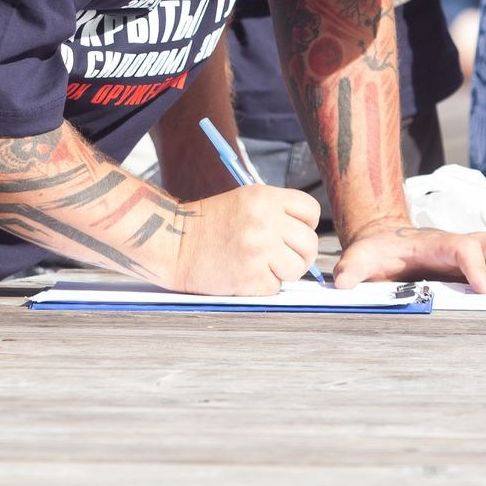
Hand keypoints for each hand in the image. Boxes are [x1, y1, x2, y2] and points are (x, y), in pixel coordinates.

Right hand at [169, 185, 321, 293]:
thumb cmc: (207, 225)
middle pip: (309, 243)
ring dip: (284, 272)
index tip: (293, 233)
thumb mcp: (244, 201)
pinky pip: (276, 287)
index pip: (311, 210)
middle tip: (282, 257)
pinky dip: (264, 286)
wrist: (174, 244)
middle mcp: (266, 221)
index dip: (306, 225)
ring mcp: (259, 250)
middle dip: (300, 254)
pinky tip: (247, 275)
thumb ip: (276, 211)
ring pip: (297, 268)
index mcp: (265, 198)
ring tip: (263, 266)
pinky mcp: (251, 277)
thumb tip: (306, 233)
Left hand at [335, 222, 485, 292]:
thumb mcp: (360, 256)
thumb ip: (352, 267)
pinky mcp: (477, 266)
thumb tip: (342, 284)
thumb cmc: (375, 251)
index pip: (463, 248)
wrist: (384, 240)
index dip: (475, 266)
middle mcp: (460, 245)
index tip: (483, 291)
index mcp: (436, 243)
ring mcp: (471, 254)